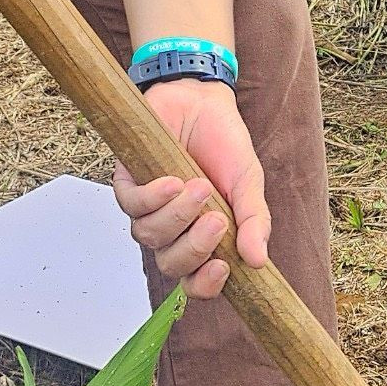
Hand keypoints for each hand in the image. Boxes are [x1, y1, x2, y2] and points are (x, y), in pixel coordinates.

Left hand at [112, 80, 269, 296]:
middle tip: (217, 220)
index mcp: (202, 237)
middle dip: (194, 248)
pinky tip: (173, 180)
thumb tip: (258, 260)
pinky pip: (132, 206)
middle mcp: (172, 230)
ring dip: (177, 216)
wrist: (202, 100)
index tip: (223, 268)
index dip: (205, 285)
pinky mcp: (128, 184)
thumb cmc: (224, 145)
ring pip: (150, 236)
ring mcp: (148, 209)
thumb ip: (254, 221)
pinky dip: (154, 197)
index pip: (196, 280)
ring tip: (199, 186)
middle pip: (170, 264)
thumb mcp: (249, 183)